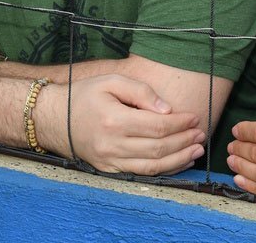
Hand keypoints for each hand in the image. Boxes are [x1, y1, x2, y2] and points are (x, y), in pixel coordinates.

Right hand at [36, 74, 206, 175]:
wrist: (55, 119)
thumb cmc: (85, 96)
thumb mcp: (111, 82)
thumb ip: (141, 91)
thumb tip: (166, 109)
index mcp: (114, 120)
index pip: (157, 125)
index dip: (180, 123)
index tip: (193, 117)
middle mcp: (112, 144)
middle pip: (158, 148)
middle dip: (184, 141)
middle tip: (201, 133)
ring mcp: (110, 161)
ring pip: (153, 166)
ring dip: (179, 159)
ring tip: (196, 150)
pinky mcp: (109, 170)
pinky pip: (142, 174)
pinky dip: (164, 170)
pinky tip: (178, 161)